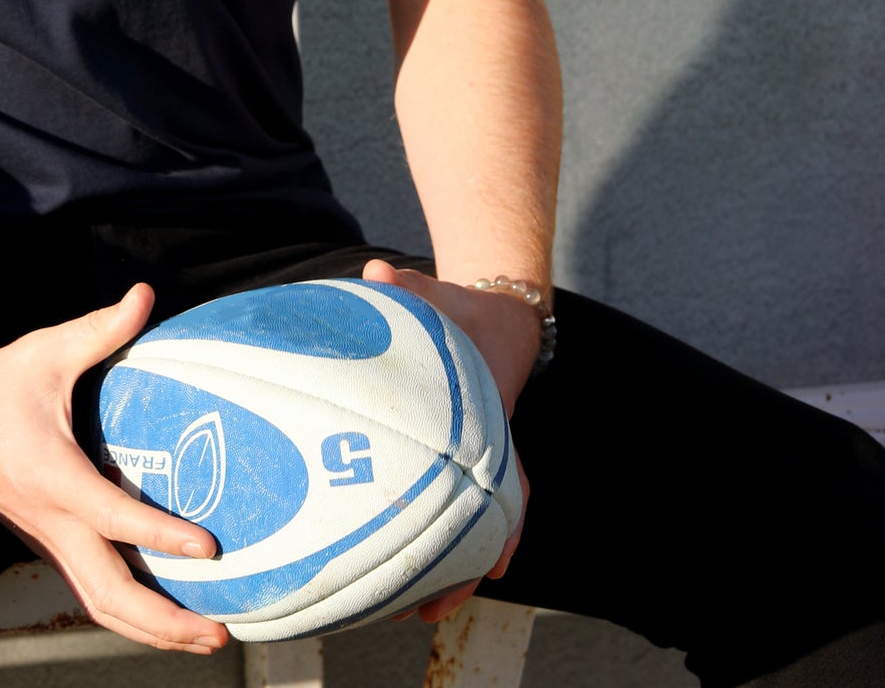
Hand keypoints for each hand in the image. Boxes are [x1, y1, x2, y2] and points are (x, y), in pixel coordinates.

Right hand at [0, 284, 229, 655]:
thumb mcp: (47, 350)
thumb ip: (100, 330)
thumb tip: (146, 295)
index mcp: (52, 474)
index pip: (113, 516)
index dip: (161, 534)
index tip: (209, 547)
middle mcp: (50, 521)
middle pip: (109, 593)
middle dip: (165, 622)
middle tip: (222, 632)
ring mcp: (46, 540)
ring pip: (99, 605)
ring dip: (152, 630)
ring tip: (206, 637)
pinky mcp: (47, 544)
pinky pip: (90, 592)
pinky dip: (129, 614)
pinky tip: (166, 615)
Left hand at [361, 259, 533, 624]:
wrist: (488, 308)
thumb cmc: (458, 309)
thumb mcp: (432, 295)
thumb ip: (406, 287)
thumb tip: (377, 272)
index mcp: (485, 418)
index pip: (506, 478)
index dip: (503, 524)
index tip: (493, 566)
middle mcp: (486, 446)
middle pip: (488, 520)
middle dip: (464, 566)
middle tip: (433, 610)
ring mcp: (474, 456)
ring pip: (471, 523)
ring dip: (451, 567)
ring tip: (419, 613)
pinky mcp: (456, 458)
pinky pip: (453, 508)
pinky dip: (441, 542)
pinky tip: (416, 579)